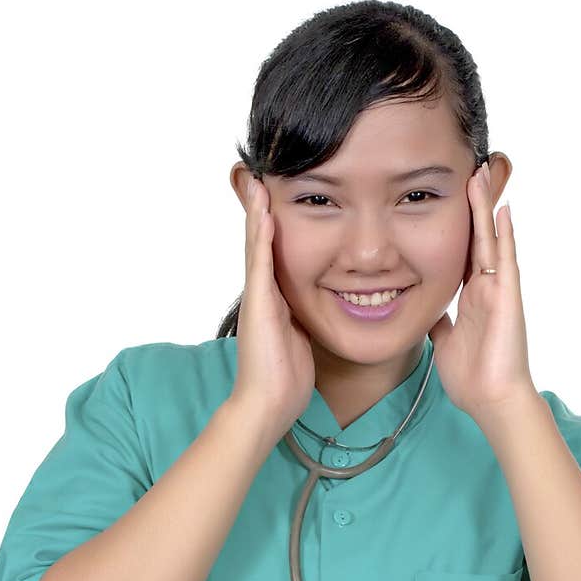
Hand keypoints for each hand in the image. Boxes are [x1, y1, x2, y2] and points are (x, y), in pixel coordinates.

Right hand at [230, 176, 315, 441]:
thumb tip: (323, 313)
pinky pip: (261, 262)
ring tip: (257, 178)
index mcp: (276, 301)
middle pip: (262, 243)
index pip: (276, 256)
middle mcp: (264, 294)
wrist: (268, 405)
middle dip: (261, 210)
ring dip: (257, 211)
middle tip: (257, 175)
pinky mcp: (259, 304)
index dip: (276, 228)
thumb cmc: (286, 381)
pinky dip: (262, 234)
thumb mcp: (302, 340)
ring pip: (258, 245)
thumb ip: (305, 322)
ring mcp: (259, 297)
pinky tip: (264, 209)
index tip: (280, 198)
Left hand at [428, 162, 537, 429]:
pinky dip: (504, 236)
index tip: (448, 198)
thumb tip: (426, 310)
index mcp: (472, 297)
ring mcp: (499, 291)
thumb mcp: (444, 342)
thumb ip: (439, 322)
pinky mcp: (507, 299)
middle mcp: (487, 288)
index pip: (462, 252)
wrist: (491, 401)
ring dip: (486, 208)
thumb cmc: (472, 378)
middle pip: (477, 238)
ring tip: (481, 174)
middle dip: (472, 206)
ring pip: (491, 241)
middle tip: (467, 170)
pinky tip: (502, 210)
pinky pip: (506, 262)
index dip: (457, 225)